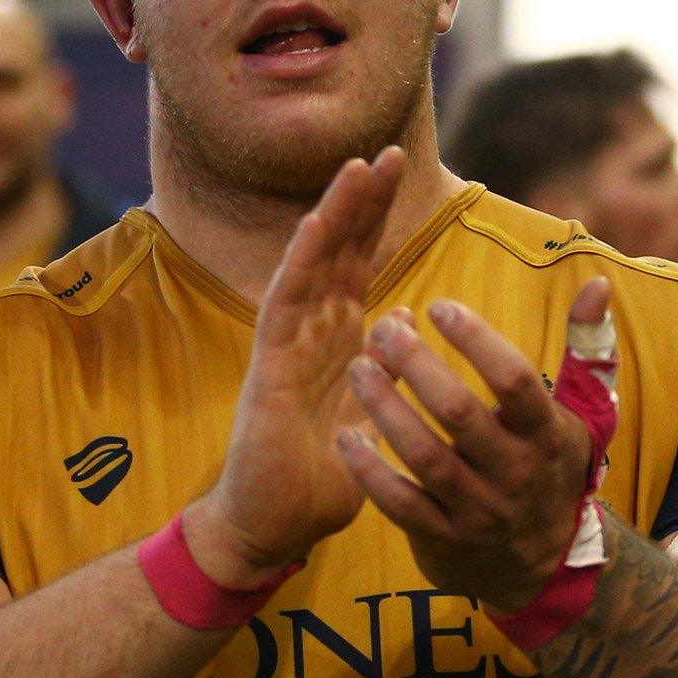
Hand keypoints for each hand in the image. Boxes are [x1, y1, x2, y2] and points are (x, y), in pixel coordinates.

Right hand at [181, 147, 405, 588]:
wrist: (272, 527)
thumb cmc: (319, 480)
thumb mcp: (373, 418)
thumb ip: (390, 369)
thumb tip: (408, 316)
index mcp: (336, 341)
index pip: (358, 265)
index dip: (376, 219)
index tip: (398, 170)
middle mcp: (309, 332)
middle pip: (337, 253)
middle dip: (360, 201)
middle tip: (384, 149)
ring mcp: (286, 344)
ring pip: (312, 264)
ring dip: (335, 215)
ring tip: (357, 166)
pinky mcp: (269, 365)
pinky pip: (285, 302)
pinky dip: (303, 260)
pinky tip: (319, 223)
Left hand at [338, 277, 610, 610]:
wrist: (544, 564)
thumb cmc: (551, 467)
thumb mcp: (581, 414)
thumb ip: (585, 348)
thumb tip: (596, 281)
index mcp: (545, 433)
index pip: (512, 379)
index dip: (475, 339)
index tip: (438, 306)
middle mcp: (513, 472)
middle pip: (458, 413)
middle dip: (416, 365)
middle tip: (383, 327)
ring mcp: (477, 510)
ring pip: (424, 456)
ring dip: (385, 409)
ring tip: (358, 367)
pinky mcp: (442, 539)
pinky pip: (400, 504)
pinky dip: (370, 472)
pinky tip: (344, 437)